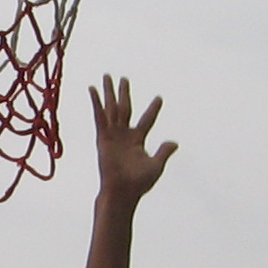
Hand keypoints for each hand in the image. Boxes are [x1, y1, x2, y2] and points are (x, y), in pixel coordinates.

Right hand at [89, 76, 176, 205]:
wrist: (122, 192)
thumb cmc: (138, 183)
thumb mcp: (156, 166)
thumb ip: (164, 152)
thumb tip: (174, 142)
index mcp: (137, 140)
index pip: (147, 120)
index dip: (153, 109)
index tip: (159, 98)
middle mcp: (124, 135)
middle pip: (125, 108)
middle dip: (124, 93)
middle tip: (124, 79)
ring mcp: (113, 135)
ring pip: (112, 108)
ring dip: (109, 92)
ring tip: (107, 76)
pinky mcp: (103, 138)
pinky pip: (99, 116)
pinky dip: (96, 103)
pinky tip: (92, 90)